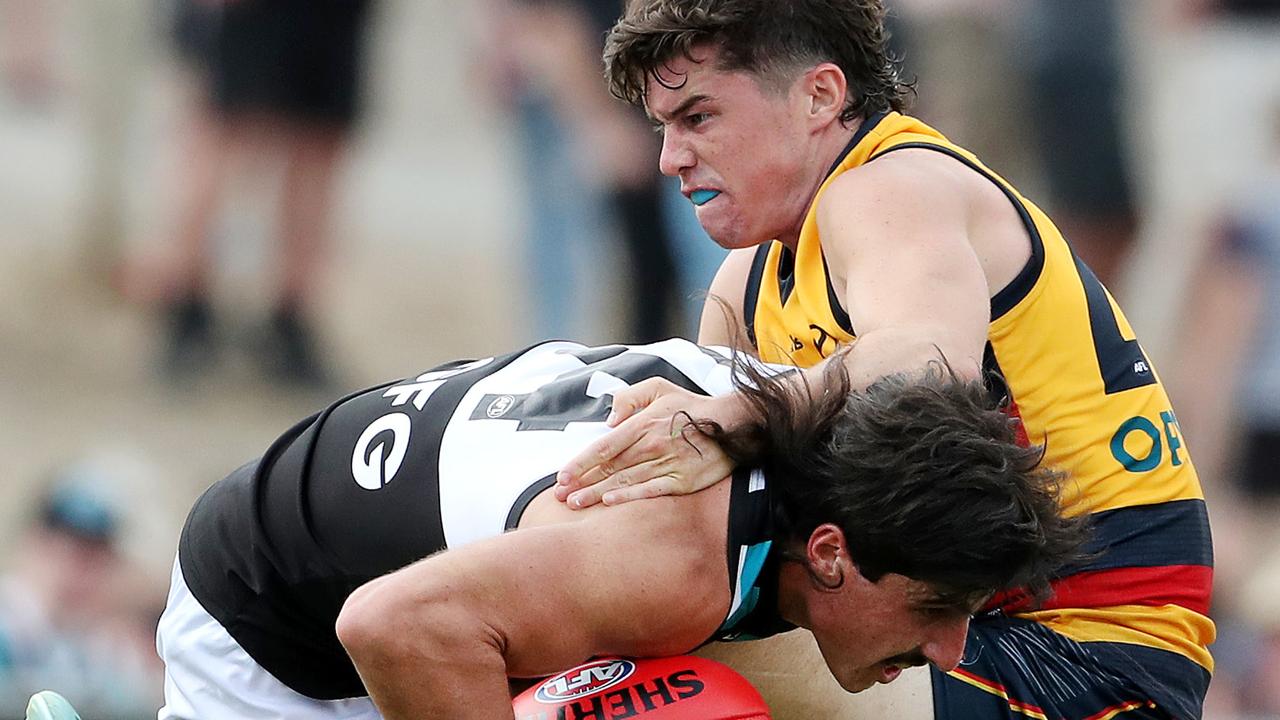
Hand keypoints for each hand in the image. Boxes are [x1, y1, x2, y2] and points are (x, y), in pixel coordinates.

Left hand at [555, 379, 742, 507]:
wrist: (732, 423)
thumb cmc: (691, 406)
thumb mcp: (658, 388)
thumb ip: (630, 398)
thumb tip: (610, 420)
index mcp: (642, 424)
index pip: (604, 446)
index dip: (581, 462)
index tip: (562, 475)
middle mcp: (651, 445)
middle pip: (609, 468)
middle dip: (582, 482)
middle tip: (560, 496)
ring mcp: (666, 464)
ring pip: (625, 481)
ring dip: (597, 494)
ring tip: (576, 504)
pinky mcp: (681, 481)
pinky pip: (651, 490)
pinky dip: (630, 497)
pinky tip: (610, 504)